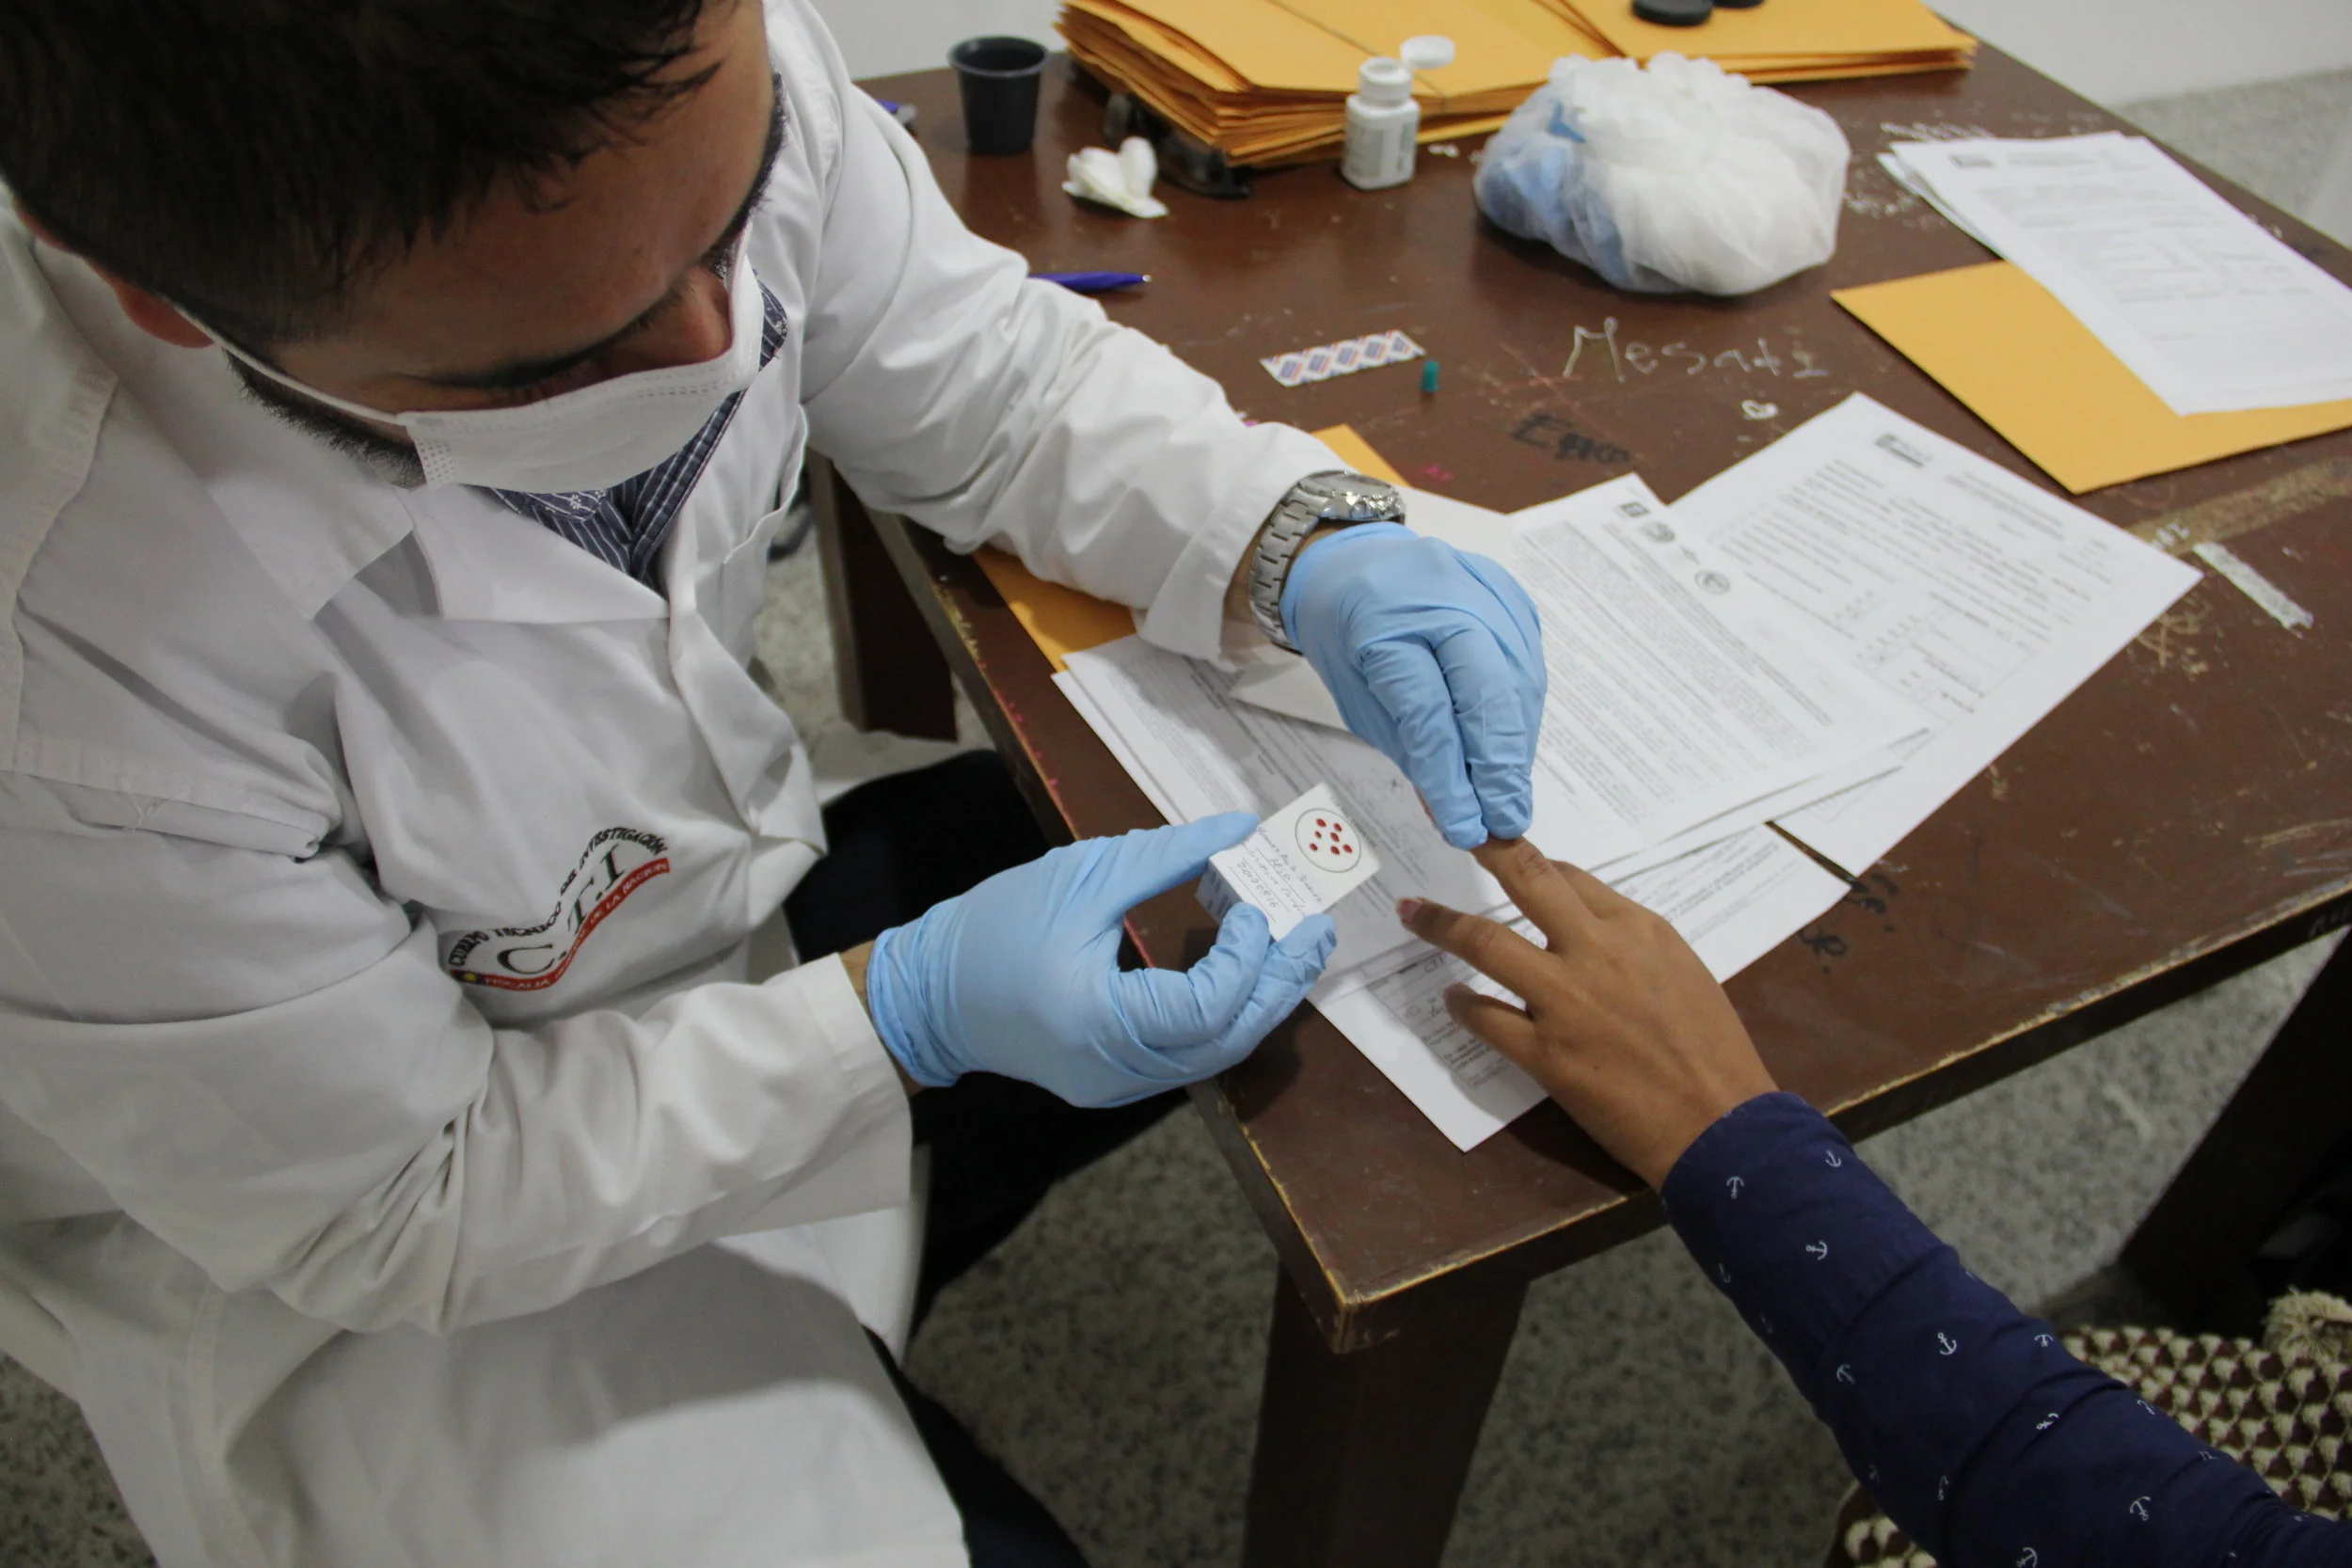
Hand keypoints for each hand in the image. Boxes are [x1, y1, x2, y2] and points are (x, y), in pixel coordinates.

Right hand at [865, 814, 1336, 1106]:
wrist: (929, 995)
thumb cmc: (994, 928)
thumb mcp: (1081, 876)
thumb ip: (1167, 856)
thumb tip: (1240, 828)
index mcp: (1099, 1023)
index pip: (1207, 1006)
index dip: (1247, 956)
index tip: (1254, 904)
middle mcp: (1116, 1071)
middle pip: (1229, 1039)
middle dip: (1281, 982)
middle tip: (1315, 928)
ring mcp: (1119, 1087)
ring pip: (1217, 1055)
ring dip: (1260, 999)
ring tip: (1293, 946)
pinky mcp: (1117, 1082)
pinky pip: (1190, 1055)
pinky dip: (1225, 1014)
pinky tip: (1244, 971)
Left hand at [1283, 524, 1544, 849]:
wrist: (1355, 559)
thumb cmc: (1346, 628)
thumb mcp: (1355, 694)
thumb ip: (1408, 747)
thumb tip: (1456, 808)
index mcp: (1383, 618)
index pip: (1427, 708)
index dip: (1450, 775)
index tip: (1464, 827)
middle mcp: (1442, 595)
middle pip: (1488, 689)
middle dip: (1500, 766)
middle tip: (1505, 819)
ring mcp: (1484, 589)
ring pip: (1518, 680)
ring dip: (1516, 747)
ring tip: (1507, 797)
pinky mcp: (1511, 595)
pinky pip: (1528, 664)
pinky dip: (1521, 716)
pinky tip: (1510, 752)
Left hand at [1399, 839, 1776, 1185]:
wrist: (1723, 1124)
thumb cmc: (1713, 1052)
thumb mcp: (1683, 974)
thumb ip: (1633, 946)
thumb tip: (1588, 931)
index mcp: (1638, 929)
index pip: (1571, 877)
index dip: (1532, 864)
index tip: (1509, 860)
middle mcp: (1597, 951)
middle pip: (1526, 881)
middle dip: (1484, 854)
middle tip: (1454, 837)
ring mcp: (1565, 1001)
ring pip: (1485, 943)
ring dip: (1441, 925)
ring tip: (1414, 916)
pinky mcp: (1545, 1053)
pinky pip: (1486, 1017)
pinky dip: (1463, 1005)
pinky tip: (1454, 1000)